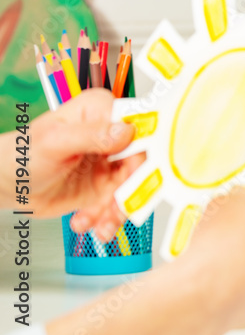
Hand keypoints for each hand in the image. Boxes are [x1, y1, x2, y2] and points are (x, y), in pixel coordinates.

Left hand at [8, 89, 142, 240]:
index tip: (135, 175)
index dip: (142, 153)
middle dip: (131, 189)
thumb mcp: (54, 142)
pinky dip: (107, 218)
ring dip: (118, 210)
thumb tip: (126, 131)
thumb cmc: (23, 156)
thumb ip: (91, 135)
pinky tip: (85, 221)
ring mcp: (112, 161)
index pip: (140, 128)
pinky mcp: (108, 185)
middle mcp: (113, 135)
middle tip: (117, 207)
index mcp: (102, 112)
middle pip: (142, 161)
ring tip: (99, 223)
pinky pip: (121, 203)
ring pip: (135, 186)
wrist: (9, 186)